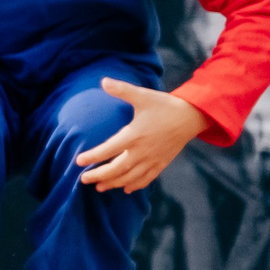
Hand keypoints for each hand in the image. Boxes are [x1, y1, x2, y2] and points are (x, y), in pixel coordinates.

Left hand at [75, 79, 206, 192]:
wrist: (192, 116)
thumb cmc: (164, 105)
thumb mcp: (143, 95)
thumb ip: (122, 90)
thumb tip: (103, 81)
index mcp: (135, 135)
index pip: (109, 149)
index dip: (92, 156)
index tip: (78, 161)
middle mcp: (143, 150)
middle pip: (117, 168)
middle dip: (99, 175)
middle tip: (83, 179)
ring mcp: (153, 159)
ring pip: (131, 176)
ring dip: (114, 183)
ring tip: (100, 187)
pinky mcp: (162, 162)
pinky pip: (148, 178)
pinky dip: (136, 185)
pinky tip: (126, 189)